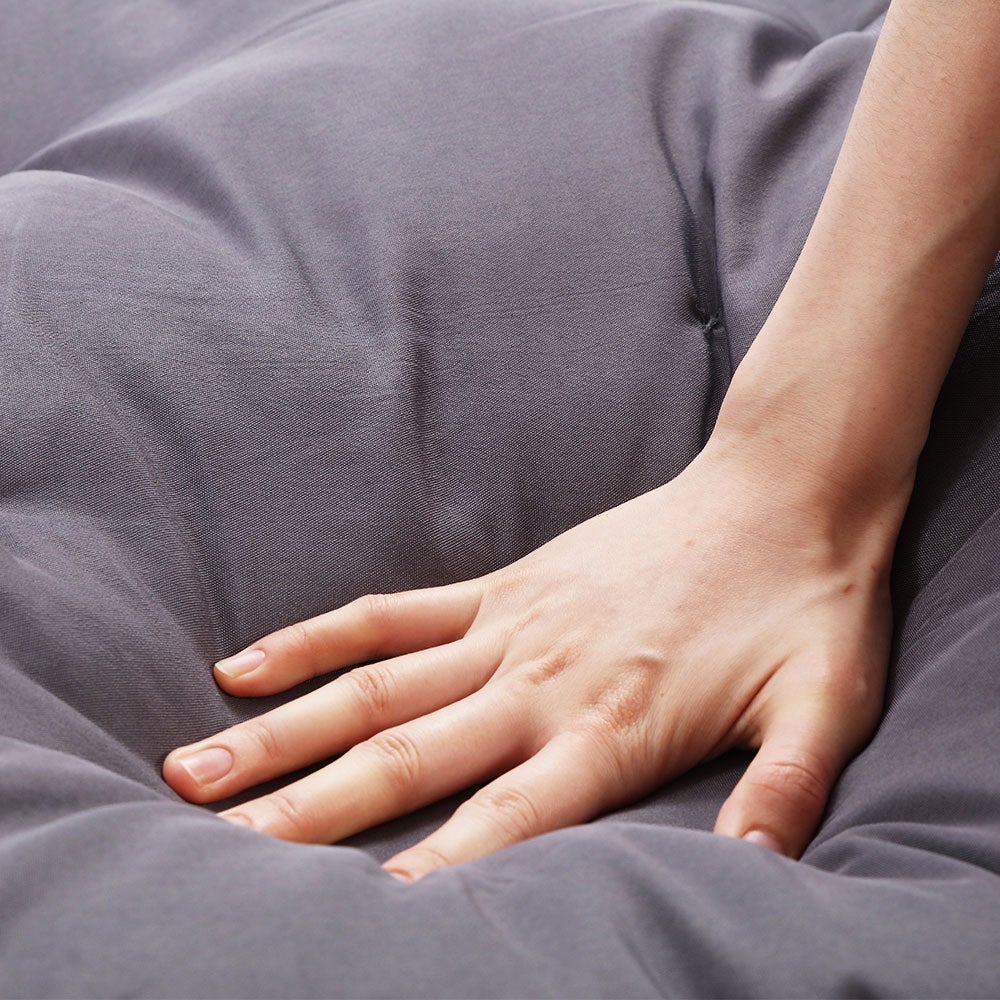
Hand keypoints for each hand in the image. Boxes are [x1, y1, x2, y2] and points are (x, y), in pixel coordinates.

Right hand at [163, 436, 900, 879]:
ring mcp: (508, 626)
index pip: (509, 819)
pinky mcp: (501, 586)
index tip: (358, 921)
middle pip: (407, 756)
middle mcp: (539, 680)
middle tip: (218, 851)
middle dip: (310, 812)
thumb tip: (755, 877)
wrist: (781, 493)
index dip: (438, 873)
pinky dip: (318, 639)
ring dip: (283, 732)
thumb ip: (783, 793)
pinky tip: (246, 662)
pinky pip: (394, 613)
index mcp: (612, 725)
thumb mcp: (821, 708)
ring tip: (196, 769)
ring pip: (376, 688)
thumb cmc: (804, 605)